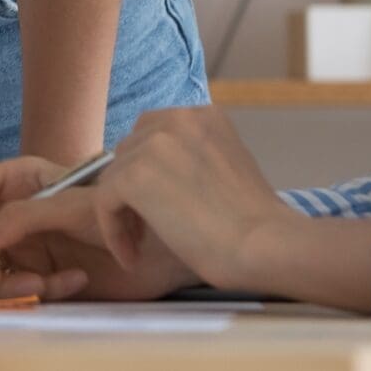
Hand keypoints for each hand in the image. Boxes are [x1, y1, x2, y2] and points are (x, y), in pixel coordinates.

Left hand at [0, 107, 293, 299]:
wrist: (265, 245)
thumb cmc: (256, 224)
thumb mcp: (227, 168)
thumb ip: (194, 159)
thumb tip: (159, 175)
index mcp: (204, 115)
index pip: (155, 135)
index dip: (150, 172)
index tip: (161, 209)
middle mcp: (177, 117)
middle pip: (130, 151)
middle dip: (133, 189)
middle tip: (146, 228)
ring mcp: (154, 143)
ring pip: (114, 177)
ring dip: (122, 212)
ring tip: (139, 245)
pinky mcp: (134, 174)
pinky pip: (104, 202)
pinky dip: (113, 231)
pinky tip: (131, 256)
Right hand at [0, 155, 183, 302]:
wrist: (165, 247)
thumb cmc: (124, 208)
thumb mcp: (69, 207)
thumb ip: (20, 218)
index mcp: (12, 183)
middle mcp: (9, 215)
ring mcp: (22, 249)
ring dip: (7, 284)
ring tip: (42, 285)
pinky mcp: (39, 279)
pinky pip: (17, 292)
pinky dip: (41, 292)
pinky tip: (76, 281)